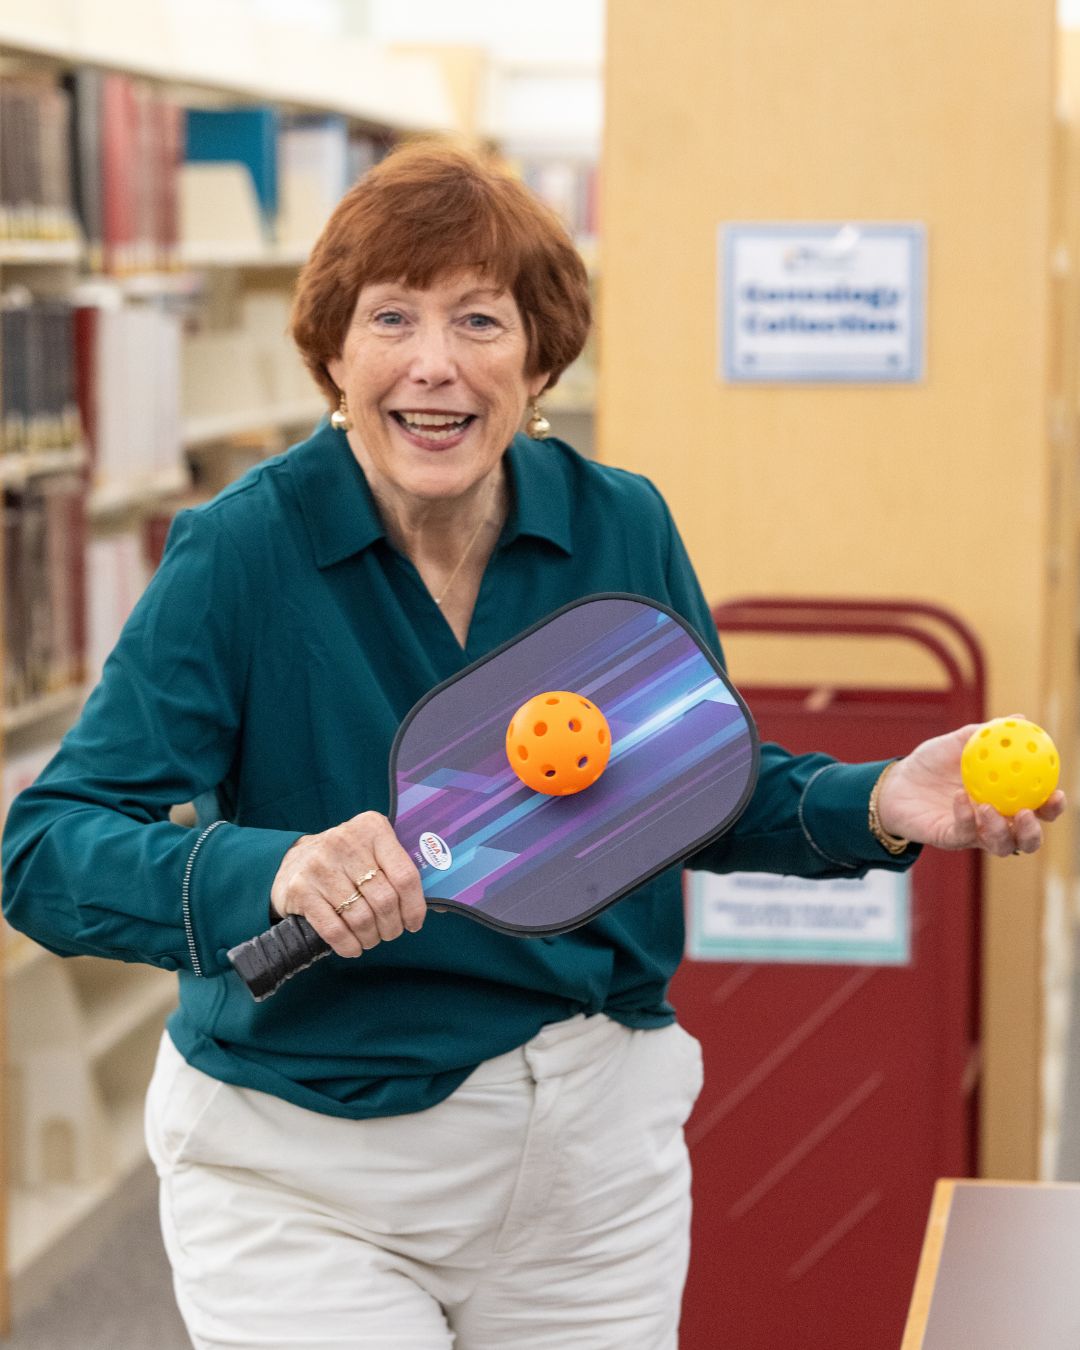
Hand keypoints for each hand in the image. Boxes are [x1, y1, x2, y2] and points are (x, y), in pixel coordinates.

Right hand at [269, 811, 425, 956]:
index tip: (414, 923)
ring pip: (361, 918)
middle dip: (391, 926)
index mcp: (371, 828)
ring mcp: (320, 865)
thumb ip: (396, 868)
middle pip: (385, 900)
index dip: (414, 907)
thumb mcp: (371, 850)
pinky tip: (353, 947)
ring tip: (370, 939)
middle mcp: (345, 842)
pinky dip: (348, 945)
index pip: (405, 876)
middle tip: (389, 932)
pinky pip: (334, 929)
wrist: (293, 861)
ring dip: (371, 937)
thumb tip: (426, 906)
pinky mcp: (300, 889)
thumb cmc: (345, 861)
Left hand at [876, 722, 1065, 856]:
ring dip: (1001, 831)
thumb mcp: (958, 743)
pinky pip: (964, 834)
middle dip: (1034, 832)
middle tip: (1029, 812)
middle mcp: (993, 823)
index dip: (1052, 807)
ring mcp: (972, 834)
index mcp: (1003, 801)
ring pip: (1000, 846)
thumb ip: (987, 734)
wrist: (895, 780)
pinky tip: (961, 798)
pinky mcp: (949, 839)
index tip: (1058, 792)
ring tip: (990, 807)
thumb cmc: (931, 763)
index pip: (1037, 809)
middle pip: (1026, 839)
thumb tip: (1020, 718)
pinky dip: (966, 817)